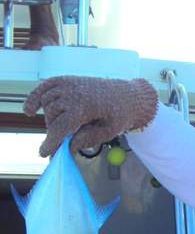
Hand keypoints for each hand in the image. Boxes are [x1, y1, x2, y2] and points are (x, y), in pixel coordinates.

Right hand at [23, 76, 157, 156]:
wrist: (127, 95)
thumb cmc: (119, 115)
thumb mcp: (109, 132)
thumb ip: (88, 139)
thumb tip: (69, 147)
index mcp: (86, 105)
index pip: (62, 126)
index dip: (52, 141)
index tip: (45, 154)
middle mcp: (74, 92)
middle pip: (53, 117)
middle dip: (54, 132)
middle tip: (63, 143)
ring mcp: (69, 83)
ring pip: (47, 104)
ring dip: (50, 119)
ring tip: (62, 128)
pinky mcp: (66, 80)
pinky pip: (44, 87)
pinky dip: (35, 98)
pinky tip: (29, 111)